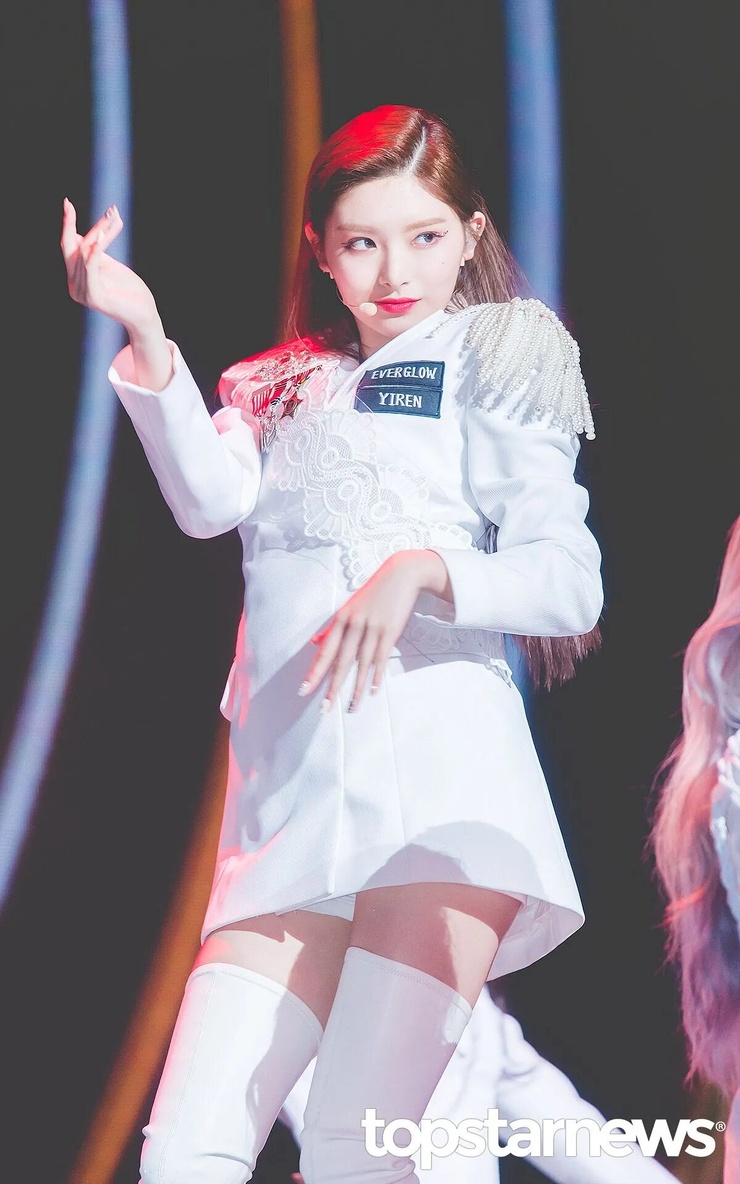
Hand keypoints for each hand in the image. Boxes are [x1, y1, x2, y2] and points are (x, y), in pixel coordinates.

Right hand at [60, 198, 157, 333]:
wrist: (145, 315)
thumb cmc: (131, 291)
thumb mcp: (109, 266)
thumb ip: (95, 253)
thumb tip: (85, 235)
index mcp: (76, 280)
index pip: (69, 247)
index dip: (68, 224)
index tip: (68, 203)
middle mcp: (74, 287)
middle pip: (78, 247)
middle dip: (94, 226)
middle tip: (112, 211)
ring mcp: (81, 293)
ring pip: (87, 252)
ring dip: (103, 232)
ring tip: (116, 218)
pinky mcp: (93, 296)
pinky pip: (91, 265)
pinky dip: (96, 248)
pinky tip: (102, 234)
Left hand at [298, 549, 450, 712]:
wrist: (401, 575)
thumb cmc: (374, 593)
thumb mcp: (351, 606)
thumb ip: (335, 627)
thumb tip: (316, 642)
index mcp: (341, 619)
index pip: (325, 651)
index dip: (315, 672)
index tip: (305, 690)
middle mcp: (354, 624)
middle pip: (341, 662)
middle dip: (332, 687)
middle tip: (325, 708)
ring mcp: (372, 628)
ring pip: (361, 664)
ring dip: (356, 688)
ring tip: (351, 706)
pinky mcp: (389, 630)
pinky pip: (381, 657)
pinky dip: (376, 675)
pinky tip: (372, 690)